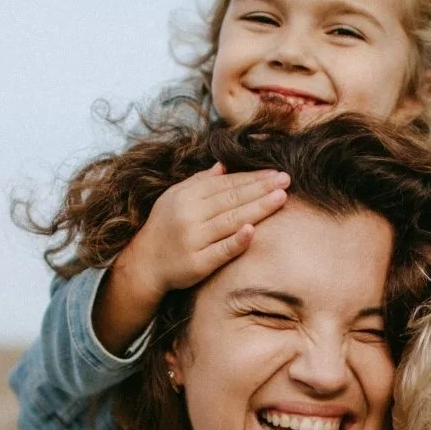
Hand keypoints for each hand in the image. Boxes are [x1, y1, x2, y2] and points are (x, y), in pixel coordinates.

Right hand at [95, 164, 287, 352]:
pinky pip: (221, 250)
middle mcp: (190, 215)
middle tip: (287, 179)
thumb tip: (223, 165)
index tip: (275, 172)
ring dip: (258, 208)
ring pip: (231, 220)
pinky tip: (253, 230)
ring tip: (281, 197)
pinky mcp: (197, 263)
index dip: (252, 177)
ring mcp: (193, 239)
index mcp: (187, 196)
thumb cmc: (165, 228)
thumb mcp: (174, 198)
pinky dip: (236, 240)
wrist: (143, 264)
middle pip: (232, 199)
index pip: (226, 184)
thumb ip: (199, 182)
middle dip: (261, 188)